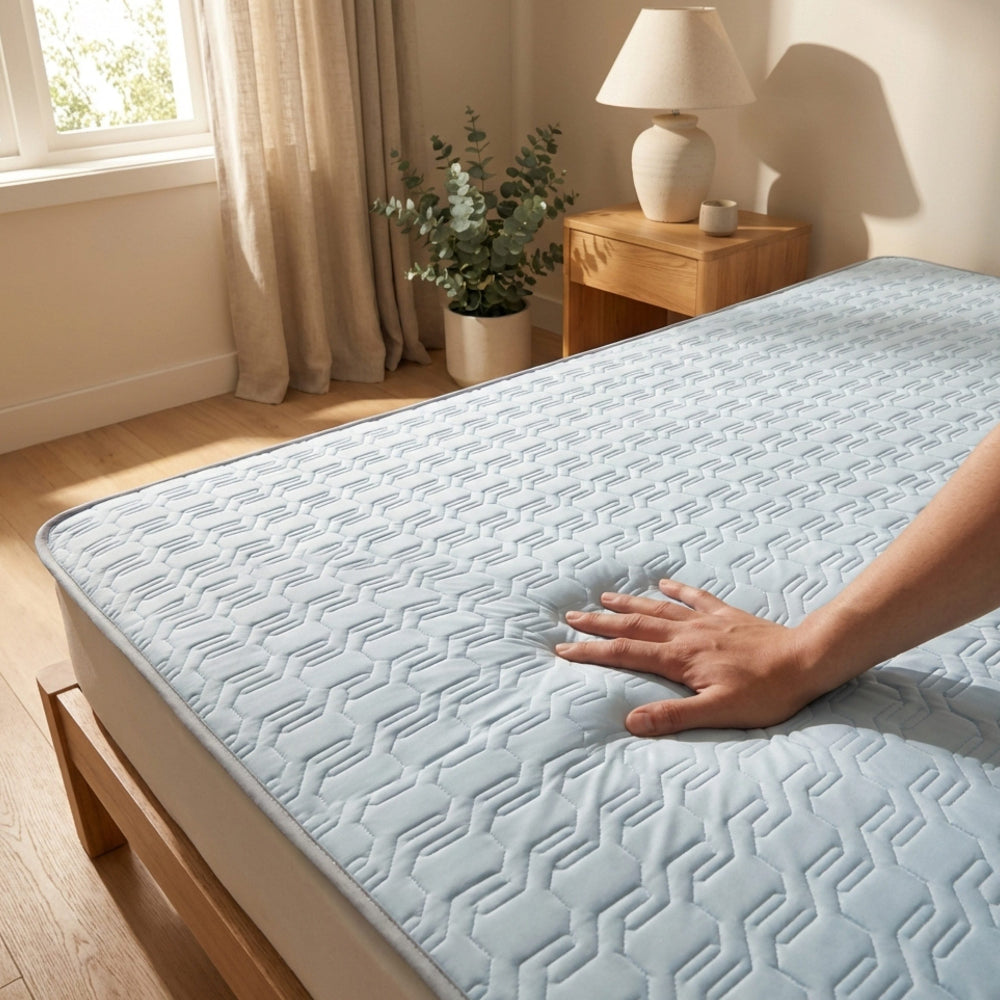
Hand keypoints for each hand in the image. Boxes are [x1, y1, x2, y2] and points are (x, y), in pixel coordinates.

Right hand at [556, 578, 825, 736]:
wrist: (806, 660)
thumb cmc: (765, 693)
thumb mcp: (718, 712)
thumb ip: (673, 716)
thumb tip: (630, 722)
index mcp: (679, 658)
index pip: (625, 653)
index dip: (592, 652)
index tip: (563, 649)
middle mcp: (686, 634)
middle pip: (633, 624)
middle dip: (599, 622)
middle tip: (571, 617)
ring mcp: (706, 622)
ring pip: (657, 608)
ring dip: (628, 603)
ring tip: (604, 597)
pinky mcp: (727, 616)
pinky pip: (696, 598)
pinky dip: (677, 590)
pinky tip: (665, 583)